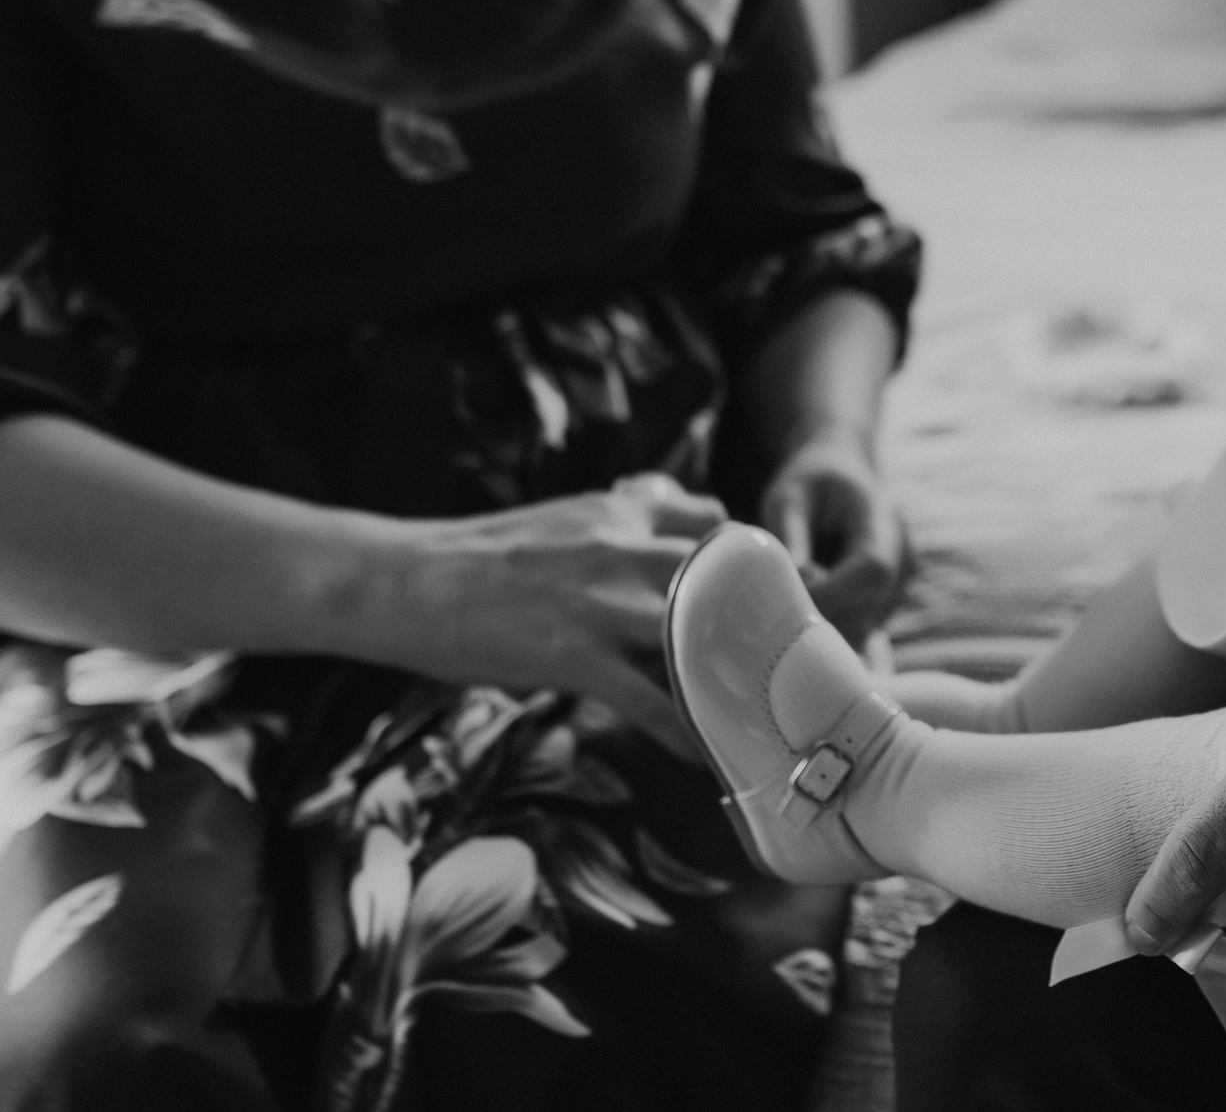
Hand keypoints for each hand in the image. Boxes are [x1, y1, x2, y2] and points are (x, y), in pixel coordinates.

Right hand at [385, 476, 726, 757]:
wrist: (407, 581)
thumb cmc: (477, 557)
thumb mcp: (561, 521)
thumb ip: (615, 534)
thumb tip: (653, 555)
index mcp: (619, 513)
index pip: (712, 518)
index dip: (743, 554)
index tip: (757, 586)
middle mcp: (624, 550)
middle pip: (726, 573)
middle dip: (758, 611)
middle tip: (775, 649)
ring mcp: (604, 606)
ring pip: (700, 636)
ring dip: (732, 674)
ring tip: (754, 706)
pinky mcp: (578, 658)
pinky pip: (651, 702)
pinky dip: (683, 733)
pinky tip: (702, 754)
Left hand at [761, 430, 908, 644]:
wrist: (842, 471)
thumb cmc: (811, 481)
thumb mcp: (789, 497)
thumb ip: (790, 541)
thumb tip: (782, 591)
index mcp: (882, 519)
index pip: (872, 570)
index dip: (830, 594)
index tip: (785, 596)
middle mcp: (904, 556)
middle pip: (867, 608)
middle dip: (817, 617)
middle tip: (772, 607)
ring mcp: (901, 583)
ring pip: (861, 628)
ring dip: (821, 625)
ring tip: (789, 599)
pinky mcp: (888, 602)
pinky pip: (858, 629)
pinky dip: (830, 625)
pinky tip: (808, 602)